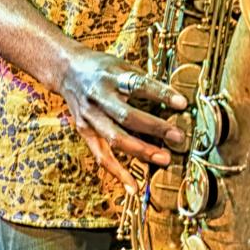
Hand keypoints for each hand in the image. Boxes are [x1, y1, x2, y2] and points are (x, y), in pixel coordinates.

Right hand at [57, 47, 186, 193]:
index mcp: (111, 76)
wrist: (67, 70)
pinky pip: (101, 156)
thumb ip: (142, 80)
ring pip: (115, 138)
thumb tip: (172, 97)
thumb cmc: (102, 67)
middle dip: (155, 128)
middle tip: (178, 137)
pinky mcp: (84, 131)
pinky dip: (117, 172)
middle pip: (127, 116)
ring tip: (164, 158)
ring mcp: (90, 117)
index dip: (161, 94)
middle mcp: (98, 97)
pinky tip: (133, 186)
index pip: (139, 85)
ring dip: (142, 151)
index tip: (182, 103)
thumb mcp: (122, 64)